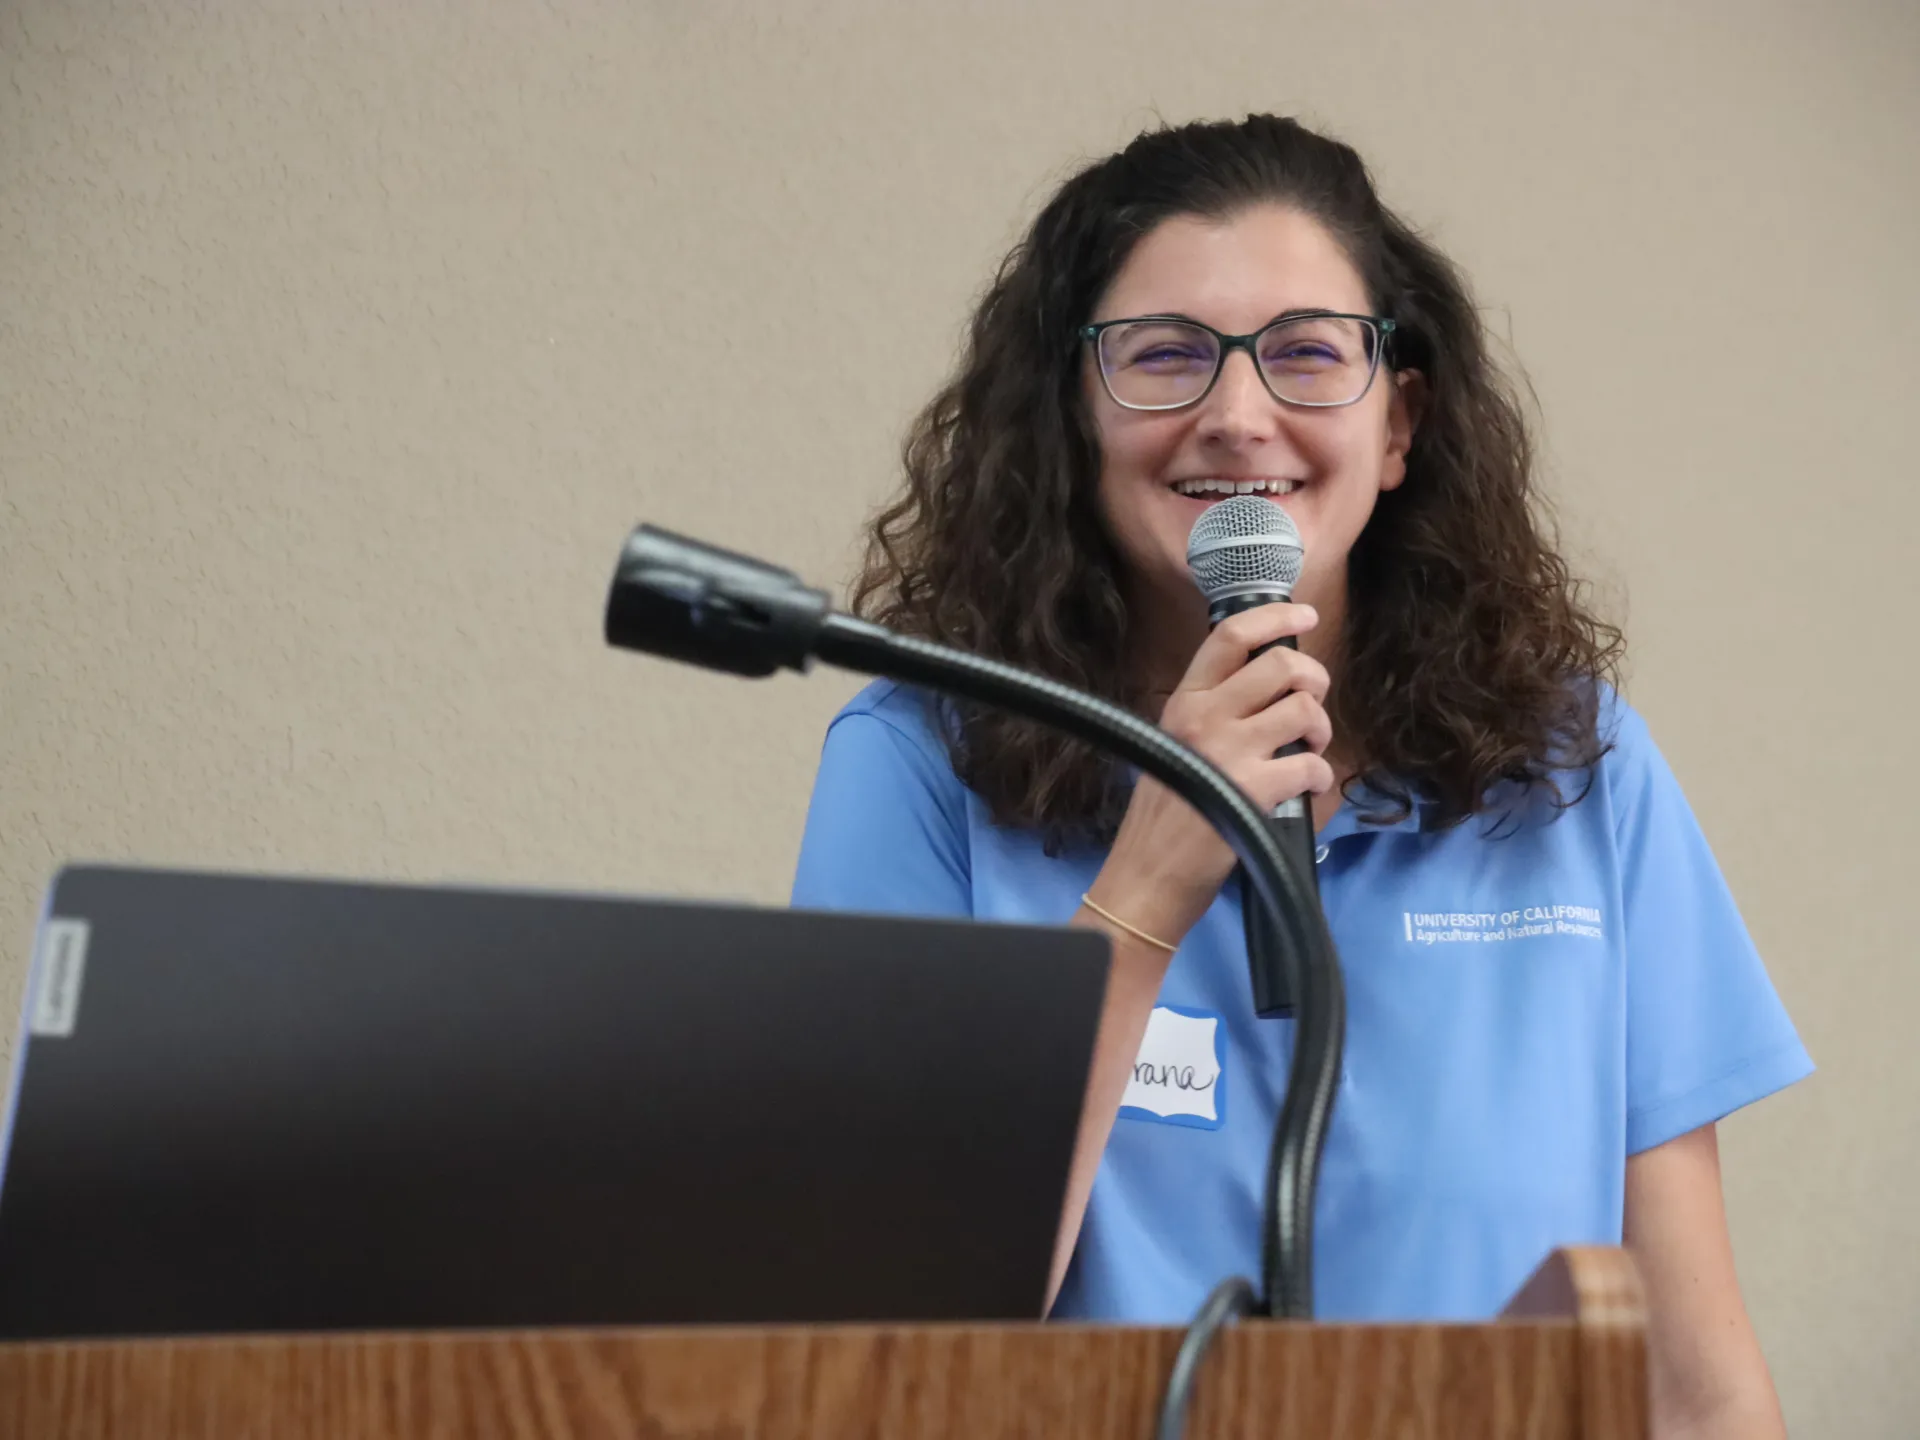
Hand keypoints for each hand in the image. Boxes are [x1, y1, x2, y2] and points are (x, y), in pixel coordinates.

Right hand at [1088, 603, 1333, 947]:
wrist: (1146, 875)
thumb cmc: (1164, 815)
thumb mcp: (1173, 744)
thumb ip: (1211, 710)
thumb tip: (1267, 685)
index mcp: (1183, 700)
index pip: (1230, 635)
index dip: (1277, 615)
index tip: (1306, 614)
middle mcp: (1204, 716)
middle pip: (1282, 664)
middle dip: (1314, 680)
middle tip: (1311, 705)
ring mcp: (1229, 750)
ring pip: (1304, 709)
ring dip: (1320, 729)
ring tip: (1308, 749)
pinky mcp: (1254, 789)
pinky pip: (1312, 764)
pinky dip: (1320, 776)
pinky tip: (1306, 788)